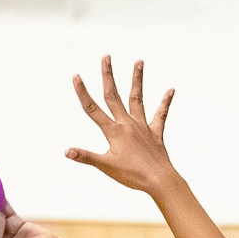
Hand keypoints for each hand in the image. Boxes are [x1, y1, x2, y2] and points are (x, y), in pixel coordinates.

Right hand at [66, 55, 176, 195]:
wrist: (159, 180)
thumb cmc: (132, 175)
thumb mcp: (106, 166)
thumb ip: (86, 157)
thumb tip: (67, 151)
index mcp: (114, 131)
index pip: (93, 109)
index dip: (83, 93)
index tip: (76, 76)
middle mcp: (127, 124)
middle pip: (114, 96)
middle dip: (109, 76)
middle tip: (106, 57)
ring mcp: (142, 127)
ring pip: (137, 98)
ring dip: (137, 80)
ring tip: (139, 61)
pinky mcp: (155, 133)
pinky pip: (160, 115)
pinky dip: (165, 102)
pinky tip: (171, 90)